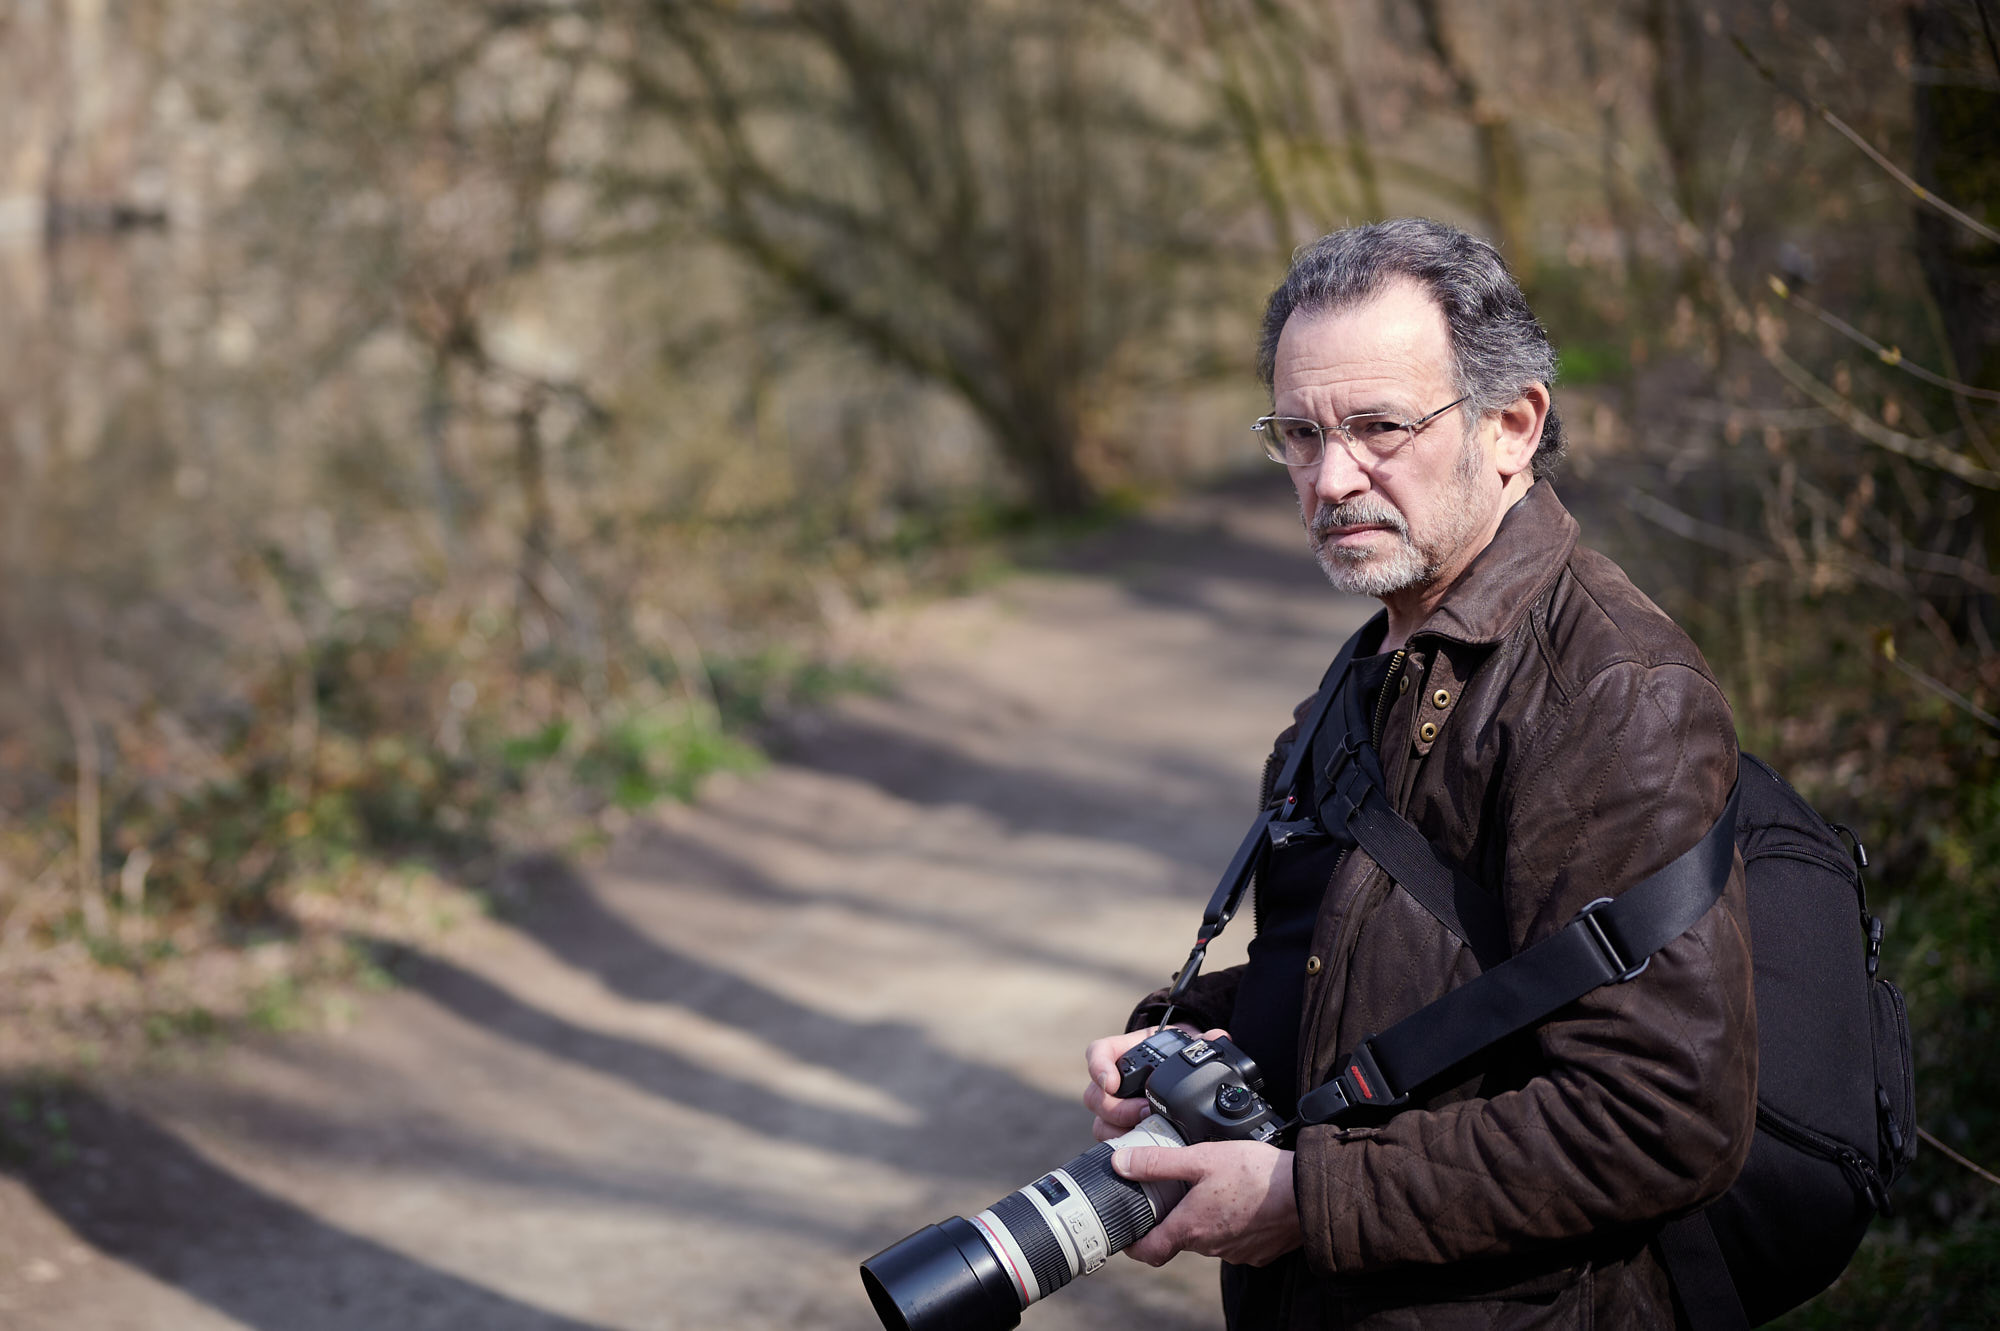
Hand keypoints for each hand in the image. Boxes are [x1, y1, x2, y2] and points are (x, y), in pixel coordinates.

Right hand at [1082, 1025, 1218, 1142]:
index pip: (1097, 1053)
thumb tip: (1216, 1037)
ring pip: (1100, 1122)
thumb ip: (1200, 1041)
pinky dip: (1125, 1145)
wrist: (1175, 1070)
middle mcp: (1112, 1080)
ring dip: (1120, 1130)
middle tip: (1144, 1111)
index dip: (1099, 1067)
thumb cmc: (1173, 1055)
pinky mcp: (1121, 1128)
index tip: (1111, 1081)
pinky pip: (1112, 1141)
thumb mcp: (1184, 1044)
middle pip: (1095, 1096)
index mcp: (1123, 1053)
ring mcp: (1113, 1107)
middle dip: (1118, 1109)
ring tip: (1146, 1131)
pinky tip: (1143, 1147)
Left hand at [1113, 1140, 1300, 1267]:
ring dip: (1204, 1218)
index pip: (1148, 1252)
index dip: (1133, 1243)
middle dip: (1173, 1217)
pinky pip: (1234, 1239)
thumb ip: (1158, 1163)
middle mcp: (1210, 1247)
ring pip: (1208, 1238)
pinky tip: (1239, 1199)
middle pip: (1179, 1238)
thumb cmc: (1255, 1174)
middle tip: (1172, 1191)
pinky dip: (1230, 1223)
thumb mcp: (1200, 1158)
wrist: (1306, 1193)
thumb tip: (1120, 1163)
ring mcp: (1236, 1252)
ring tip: (1211, 1189)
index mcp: (1190, 1228)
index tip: (1126, 1230)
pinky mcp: (1258, 1251)